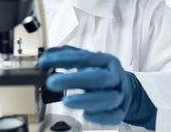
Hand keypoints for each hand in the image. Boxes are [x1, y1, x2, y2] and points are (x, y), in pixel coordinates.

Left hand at [39, 46, 155, 129]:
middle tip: (52, 82)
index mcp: (107, 61)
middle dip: (74, 80)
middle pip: (99, 78)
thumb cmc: (104, 73)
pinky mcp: (121, 110)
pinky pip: (113, 116)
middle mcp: (115, 76)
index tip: (45, 62)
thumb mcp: (90, 61)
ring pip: (108, 98)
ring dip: (86, 100)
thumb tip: (48, 54)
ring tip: (66, 101)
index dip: (65, 59)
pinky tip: (86, 114)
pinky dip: (99, 117)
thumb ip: (70, 56)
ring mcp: (119, 94)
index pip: (86, 58)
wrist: (125, 88)